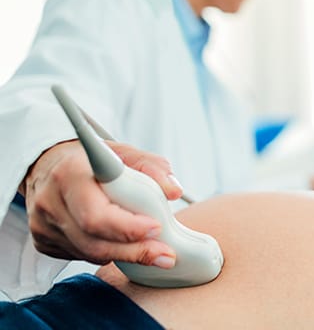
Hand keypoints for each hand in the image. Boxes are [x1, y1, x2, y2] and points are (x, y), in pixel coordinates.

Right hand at [20, 139, 182, 267]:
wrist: (49, 166)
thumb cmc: (90, 160)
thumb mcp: (122, 153)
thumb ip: (151, 167)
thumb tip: (173, 190)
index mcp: (70, 174)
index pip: (98, 213)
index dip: (128, 227)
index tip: (156, 228)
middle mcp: (51, 201)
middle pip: (94, 240)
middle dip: (135, 251)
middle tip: (165, 254)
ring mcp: (43, 225)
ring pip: (89, 253)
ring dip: (126, 256)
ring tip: (155, 253)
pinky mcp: (45, 241)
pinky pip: (81, 255)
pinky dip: (108, 254)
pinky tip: (124, 245)